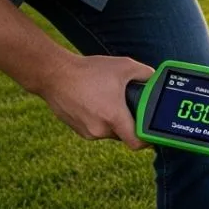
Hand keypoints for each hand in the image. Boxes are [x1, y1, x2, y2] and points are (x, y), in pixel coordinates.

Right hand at [37, 55, 153, 149]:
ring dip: (114, 119)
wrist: (53, 75)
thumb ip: (146, 74)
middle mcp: (100, 129)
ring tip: (110, 98)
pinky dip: (100, 118)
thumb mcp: (125, 66)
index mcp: (114, 117)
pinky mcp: (77, 129)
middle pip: (124, 134)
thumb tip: (156, 81)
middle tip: (130, 104)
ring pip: (110, 130)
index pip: (137, 143)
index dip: (148, 140)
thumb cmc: (89, 71)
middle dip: (130, 122)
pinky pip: (96, 127)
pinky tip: (97, 100)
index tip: (152, 132)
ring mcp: (86, 131)